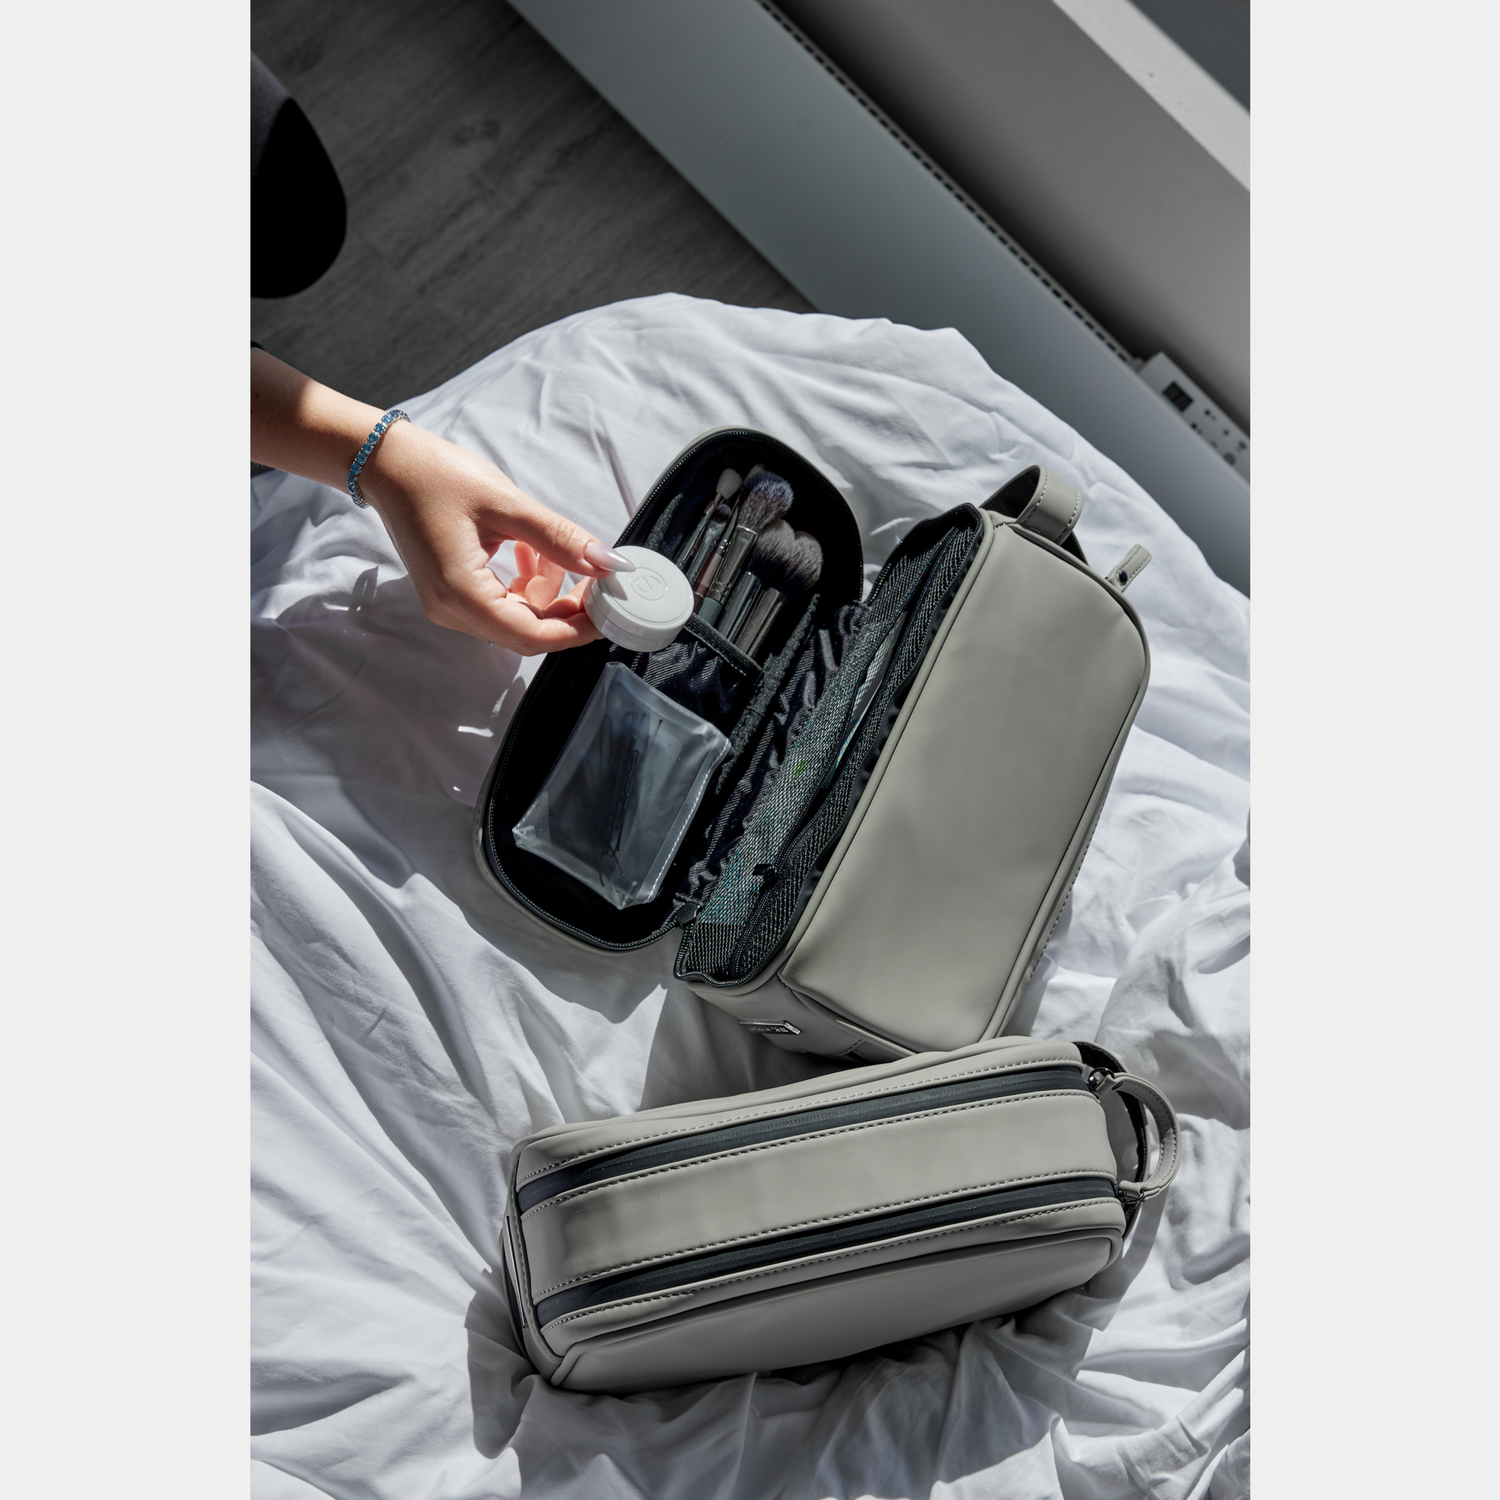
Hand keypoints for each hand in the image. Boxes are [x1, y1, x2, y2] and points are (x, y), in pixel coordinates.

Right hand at [251, 349, 628, 653]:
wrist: (386, 463)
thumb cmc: (437, 476)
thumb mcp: (506, 504)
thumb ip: (559, 538)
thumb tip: (607, 564)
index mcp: (461, 595)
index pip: (531, 635)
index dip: (577, 629)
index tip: (610, 610)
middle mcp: (452, 611)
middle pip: (526, 632)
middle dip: (567, 611)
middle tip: (598, 582)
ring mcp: (449, 604)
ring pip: (516, 617)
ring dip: (546, 591)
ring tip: (555, 550)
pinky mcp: (452, 591)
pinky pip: (501, 602)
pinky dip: (526, 583)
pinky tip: (532, 551)